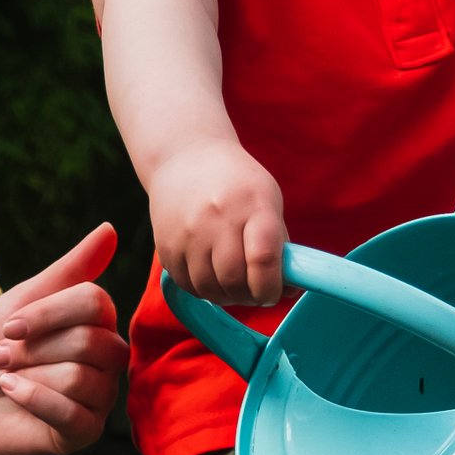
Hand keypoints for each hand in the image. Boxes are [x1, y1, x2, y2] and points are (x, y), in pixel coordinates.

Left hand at [0, 225, 126, 454]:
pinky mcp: (84, 432)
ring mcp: (99, 397)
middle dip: (33, 348)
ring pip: (79, 378)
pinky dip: (31, 399)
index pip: (95, 303)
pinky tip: (11, 393)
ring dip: (28, 375)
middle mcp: (107, 358)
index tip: (10, 324)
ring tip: (6, 377)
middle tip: (3, 355)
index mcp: (96, 322)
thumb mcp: (20, 302)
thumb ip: (67, 270)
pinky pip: (73, 414)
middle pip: (89, 341)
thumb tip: (110, 228)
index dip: (48, 313)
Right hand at [148, 138, 290, 303]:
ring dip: (227, 296)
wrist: (185, 158)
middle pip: (233, 280)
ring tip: (234, 284)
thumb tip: (288, 289)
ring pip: (209, 288)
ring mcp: (187, 234)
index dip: (271, 287)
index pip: (263, 258)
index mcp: (252, 204)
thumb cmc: (237, 183)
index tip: (274, 292)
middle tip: (255, 291)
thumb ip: (279, 245)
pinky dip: (204, 289)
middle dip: (250, 296)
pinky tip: (212, 275)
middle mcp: (217, 218)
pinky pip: (188, 285)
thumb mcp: (267, 201)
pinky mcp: (166, 246)